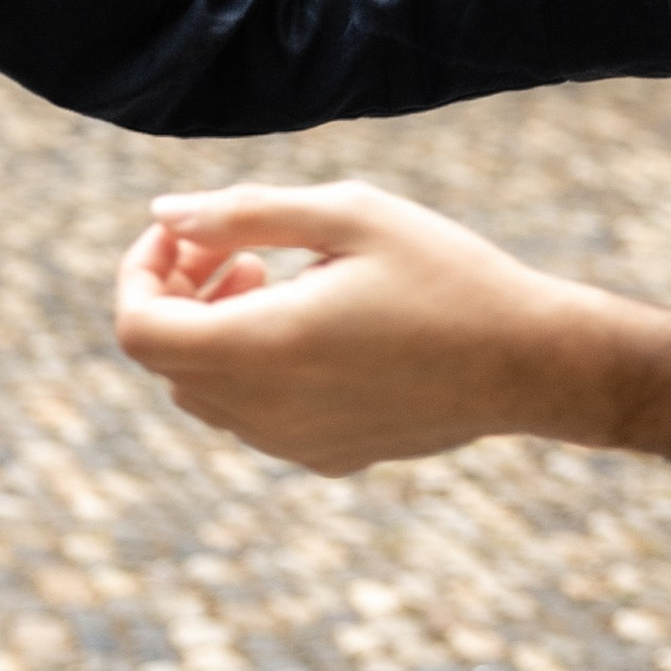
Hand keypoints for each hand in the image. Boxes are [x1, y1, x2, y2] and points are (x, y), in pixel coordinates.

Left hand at [112, 180, 670, 475]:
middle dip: (176, 294)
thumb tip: (165, 213)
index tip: (186, 233)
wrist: (531, 361)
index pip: (138, 329)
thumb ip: (243, 212)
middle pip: (164, 361)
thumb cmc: (446, 273)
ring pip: (202, 393)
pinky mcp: (327, 457)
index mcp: (264, 347)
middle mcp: (267, 411)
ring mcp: (295, 444)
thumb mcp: (347, 215)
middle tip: (236, 246)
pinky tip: (310, 325)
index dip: (140, 272)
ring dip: (211, 331)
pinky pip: (250, 417)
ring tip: (271, 276)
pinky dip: (249, 368)